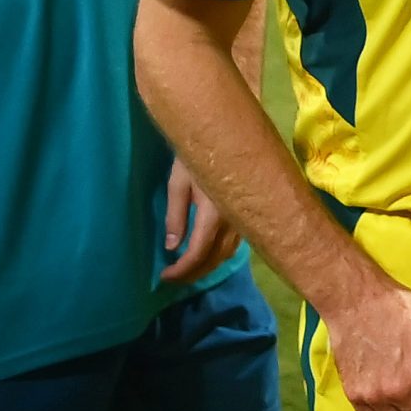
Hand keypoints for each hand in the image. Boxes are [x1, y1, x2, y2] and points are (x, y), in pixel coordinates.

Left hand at [160, 161, 241, 284]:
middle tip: (174, 278)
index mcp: (214, 213)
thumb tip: (172, 247)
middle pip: (214, 259)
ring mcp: (243, 218)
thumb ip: (176, 216)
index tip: (164, 276)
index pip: (198, 253)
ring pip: (227, 254)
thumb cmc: (196, 153)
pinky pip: (235, 243)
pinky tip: (206, 253)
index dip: (181, 270)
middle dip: (193, 274)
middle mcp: (233, 220)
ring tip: (187, 269)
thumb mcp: (178, 182)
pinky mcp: (246, 213)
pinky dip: (219, 254)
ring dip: (207, 266)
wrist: (227, 132)